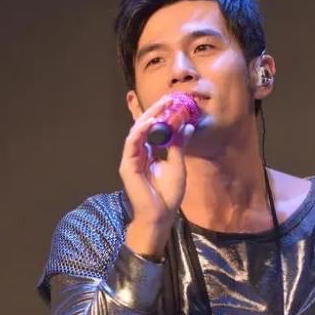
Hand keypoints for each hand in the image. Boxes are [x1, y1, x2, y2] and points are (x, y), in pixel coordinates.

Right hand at [119, 95, 195, 256]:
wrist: (160, 215)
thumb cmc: (168, 194)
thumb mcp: (178, 165)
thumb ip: (179, 146)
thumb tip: (187, 126)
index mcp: (149, 153)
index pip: (151, 129)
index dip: (158, 114)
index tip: (171, 101)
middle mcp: (139, 153)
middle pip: (144, 126)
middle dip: (155, 111)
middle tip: (168, 98)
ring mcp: (131, 158)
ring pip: (137, 131)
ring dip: (149, 116)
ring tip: (162, 106)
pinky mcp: (127, 165)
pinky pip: (132, 142)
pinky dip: (141, 130)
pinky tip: (152, 122)